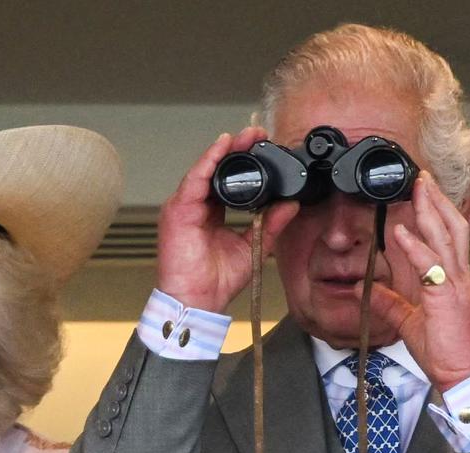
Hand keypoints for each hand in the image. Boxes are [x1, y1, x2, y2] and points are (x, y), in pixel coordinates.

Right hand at [157, 127, 298, 312]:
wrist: (198, 302)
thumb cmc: (216, 281)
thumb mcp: (252, 247)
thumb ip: (269, 224)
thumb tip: (290, 205)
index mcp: (211, 213)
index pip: (227, 180)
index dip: (245, 162)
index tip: (265, 147)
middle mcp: (196, 206)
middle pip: (216, 169)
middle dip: (236, 149)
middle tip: (258, 133)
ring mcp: (185, 206)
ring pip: (205, 169)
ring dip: (224, 150)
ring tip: (244, 135)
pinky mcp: (178, 210)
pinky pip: (194, 179)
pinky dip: (208, 161)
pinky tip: (222, 147)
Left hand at [362, 172, 469, 391]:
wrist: (463, 376)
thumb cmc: (444, 352)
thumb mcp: (408, 322)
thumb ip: (389, 303)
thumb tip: (363, 289)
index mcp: (452, 280)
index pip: (447, 237)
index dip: (436, 213)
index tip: (423, 193)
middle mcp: (458, 277)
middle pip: (451, 227)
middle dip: (436, 200)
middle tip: (422, 177)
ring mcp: (456, 285)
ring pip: (446, 238)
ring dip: (430, 211)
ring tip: (418, 189)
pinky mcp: (448, 298)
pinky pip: (431, 266)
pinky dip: (416, 246)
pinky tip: (403, 231)